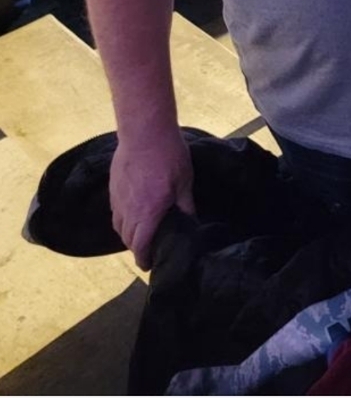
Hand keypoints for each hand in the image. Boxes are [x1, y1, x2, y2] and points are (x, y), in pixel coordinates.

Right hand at [110, 129, 194, 268]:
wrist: (144, 131)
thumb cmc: (169, 156)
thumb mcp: (184, 183)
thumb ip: (186, 207)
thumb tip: (190, 223)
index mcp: (147, 213)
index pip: (140, 245)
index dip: (143, 259)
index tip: (147, 266)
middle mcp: (128, 209)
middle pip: (127, 239)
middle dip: (136, 249)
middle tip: (147, 251)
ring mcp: (117, 198)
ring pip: (118, 226)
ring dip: (127, 235)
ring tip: (140, 235)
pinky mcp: (112, 186)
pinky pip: (114, 210)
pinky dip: (122, 218)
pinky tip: (132, 213)